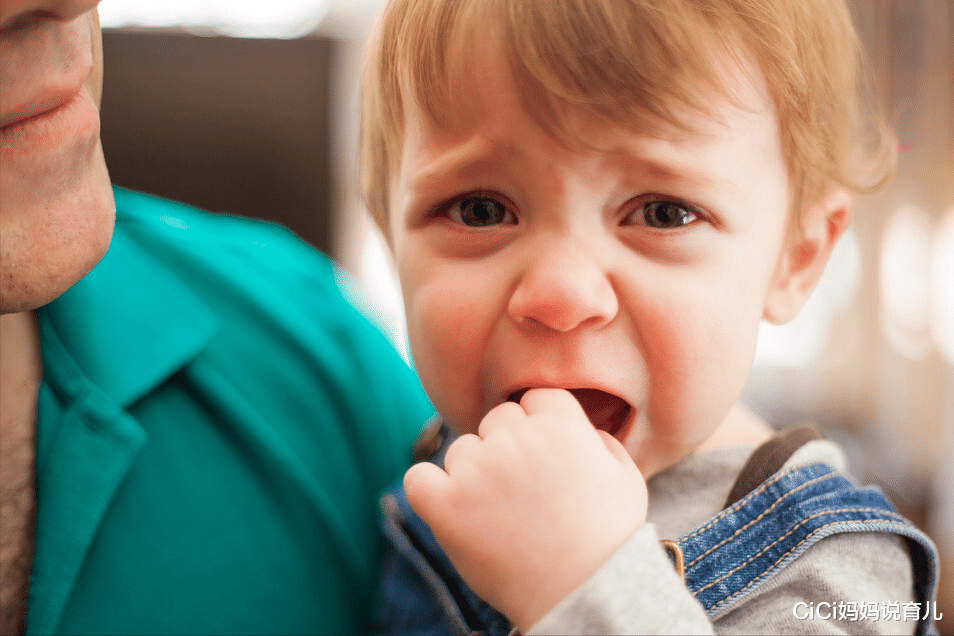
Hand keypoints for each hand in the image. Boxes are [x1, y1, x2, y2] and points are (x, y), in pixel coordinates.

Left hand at [404, 388, 647, 631]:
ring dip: (473, 474)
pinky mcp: (446, 504)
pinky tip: (448, 507)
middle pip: (496, 420)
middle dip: (506, 447)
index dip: (539, 426)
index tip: (542, 458)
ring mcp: (477, 469)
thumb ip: (602, 441)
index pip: (534, 400)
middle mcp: (516, 438)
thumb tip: (582, 430)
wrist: (586, 594)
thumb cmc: (610, 541)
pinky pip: (418, 479)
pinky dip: (428, 490)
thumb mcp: (627, 479)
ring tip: (500, 515)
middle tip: (522, 491)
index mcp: (560, 425)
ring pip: (461, 450)